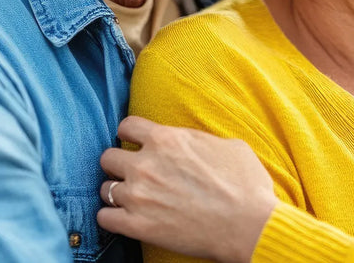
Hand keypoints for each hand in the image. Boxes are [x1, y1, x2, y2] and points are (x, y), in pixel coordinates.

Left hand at [96, 116, 278, 262]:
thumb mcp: (228, 145)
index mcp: (166, 139)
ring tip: (133, 199)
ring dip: (117, 193)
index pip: (126, 126)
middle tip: (134, 174)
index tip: (135, 144)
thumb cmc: (246, 185)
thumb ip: (198, 140)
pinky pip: (104, 218)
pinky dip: (112, 218)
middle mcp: (145, 164)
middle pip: (108, 157)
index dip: (130, 135)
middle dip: (119, 165)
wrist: (249, 226)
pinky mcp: (137, 225)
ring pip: (105, 189)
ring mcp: (138, 196)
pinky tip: (124, 218)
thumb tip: (191, 142)